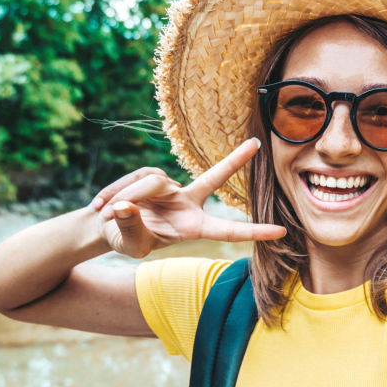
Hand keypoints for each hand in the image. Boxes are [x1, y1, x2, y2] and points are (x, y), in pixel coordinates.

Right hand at [88, 138, 285, 257]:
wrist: (106, 225)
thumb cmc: (125, 240)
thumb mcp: (128, 243)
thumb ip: (130, 228)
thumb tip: (125, 206)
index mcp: (192, 228)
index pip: (227, 230)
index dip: (253, 231)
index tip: (282, 231)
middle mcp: (187, 203)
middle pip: (214, 178)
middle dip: (235, 160)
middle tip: (257, 143)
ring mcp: (170, 186)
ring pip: (151, 183)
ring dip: (127, 197)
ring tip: (108, 213)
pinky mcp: (152, 174)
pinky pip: (134, 180)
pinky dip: (116, 193)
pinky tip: (103, 205)